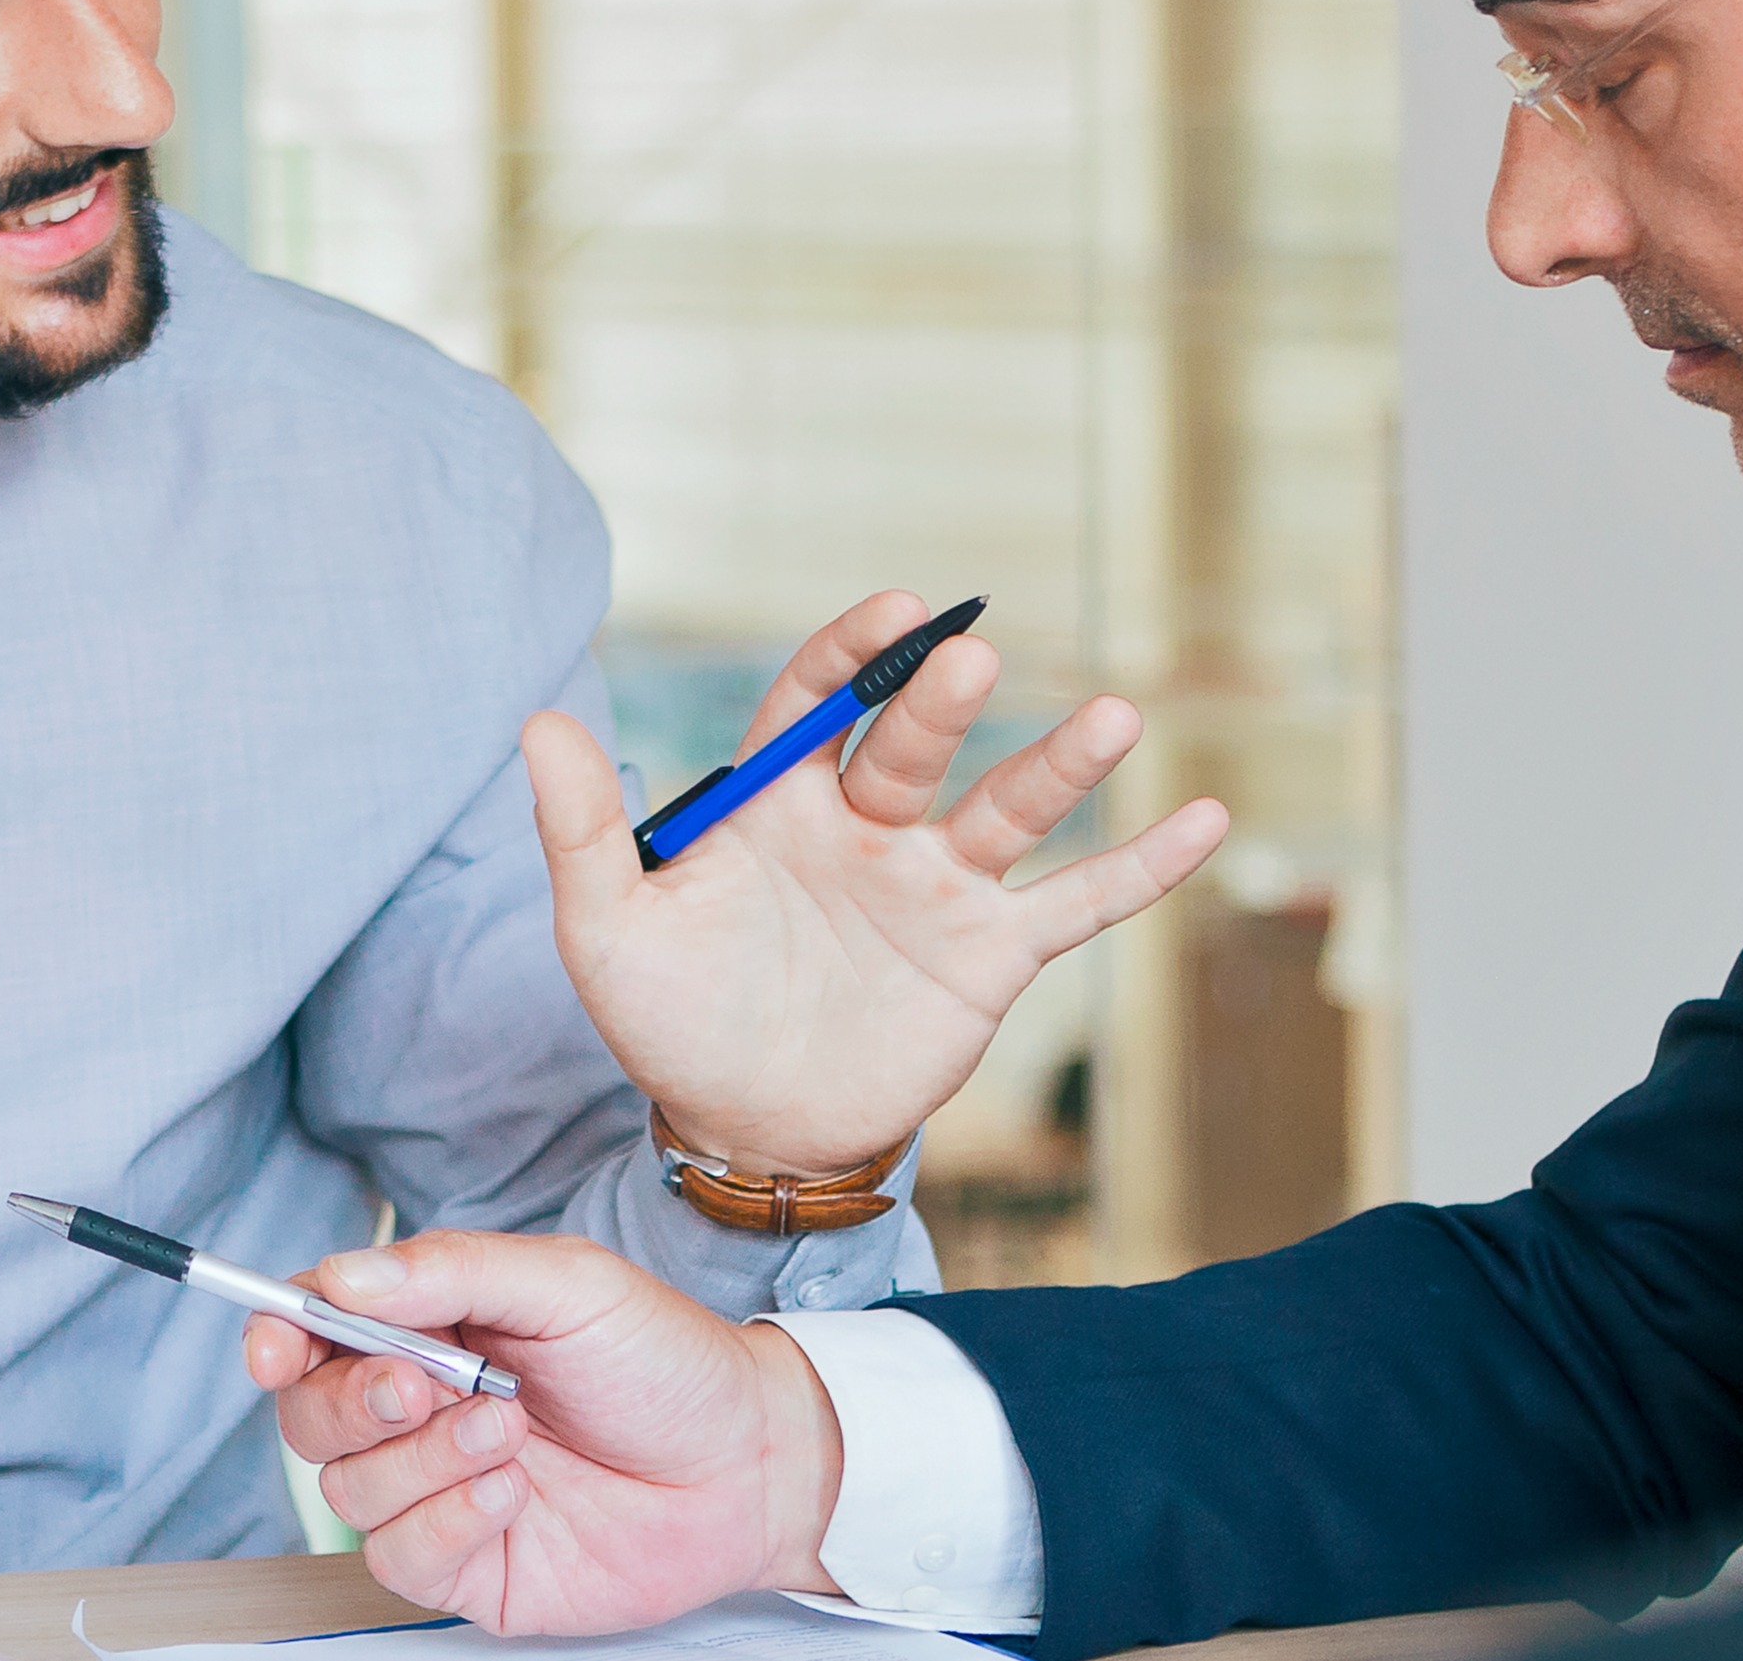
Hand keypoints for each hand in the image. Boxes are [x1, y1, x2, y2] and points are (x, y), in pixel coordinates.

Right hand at [250, 1230, 839, 1633]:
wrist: (749, 1461)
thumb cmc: (667, 1363)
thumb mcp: (569, 1286)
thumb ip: (453, 1272)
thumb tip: (344, 1276)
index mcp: (434, 1330)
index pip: (317, 1330)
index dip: (280, 1336)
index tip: (278, 1344)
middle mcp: (424, 1412)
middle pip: (311, 1416)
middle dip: (353, 1399)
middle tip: (425, 1384)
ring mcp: (441, 1492)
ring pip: (350, 1488)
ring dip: (422, 1457)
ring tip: (509, 1429)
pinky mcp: (469, 1565)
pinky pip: (400, 1556)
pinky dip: (445, 1520)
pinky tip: (511, 1493)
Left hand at [552, 592, 1229, 1175]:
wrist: (742, 1134)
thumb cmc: (673, 1022)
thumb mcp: (609, 933)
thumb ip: (583, 829)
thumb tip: (536, 720)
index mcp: (778, 806)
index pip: (817, 704)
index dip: (853, 655)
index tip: (893, 608)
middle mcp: (867, 829)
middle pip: (912, 750)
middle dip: (940, 705)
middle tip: (973, 657)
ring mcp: (936, 889)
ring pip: (1007, 811)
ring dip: (1061, 765)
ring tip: (1117, 716)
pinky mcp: (988, 959)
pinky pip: (1076, 906)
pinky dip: (1141, 870)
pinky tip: (1206, 821)